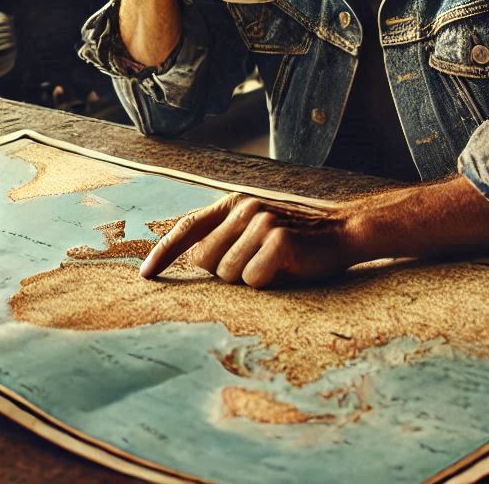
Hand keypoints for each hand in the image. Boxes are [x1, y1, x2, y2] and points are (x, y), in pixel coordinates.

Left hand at [139, 193, 352, 288]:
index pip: (187, 228)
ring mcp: (261, 222)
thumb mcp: (255, 229)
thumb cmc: (295, 239)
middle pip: (205, 262)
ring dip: (249, 280)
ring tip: (273, 266)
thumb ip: (225, 237)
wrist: (343, 232)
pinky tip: (286, 269)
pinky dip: (267, 283)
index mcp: (233, 204)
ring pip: (228, 275)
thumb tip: (190, 261)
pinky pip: (254, 280)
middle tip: (257, 265)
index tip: (145, 275)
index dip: (163, 253)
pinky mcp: (278, 240)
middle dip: (225, 274)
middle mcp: (243, 209)